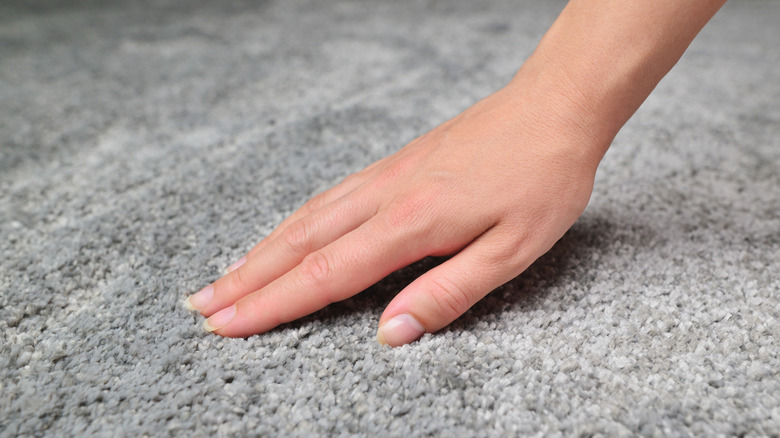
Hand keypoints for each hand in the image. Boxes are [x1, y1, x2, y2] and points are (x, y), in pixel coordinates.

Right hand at [185, 83, 603, 345]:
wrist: (554, 106)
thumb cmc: (542, 178)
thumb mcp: (512, 251)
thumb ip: (447, 293)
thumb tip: (389, 334)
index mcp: (412, 222)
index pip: (326, 274)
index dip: (273, 304)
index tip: (229, 326)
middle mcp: (386, 195)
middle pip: (300, 244)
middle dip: (247, 280)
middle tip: (202, 307)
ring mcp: (386, 175)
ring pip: (307, 217)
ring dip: (260, 250)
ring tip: (226, 277)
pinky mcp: (394, 164)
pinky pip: (329, 197)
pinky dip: (293, 222)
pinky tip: (284, 234)